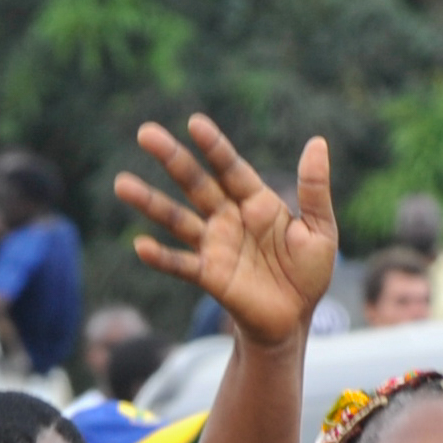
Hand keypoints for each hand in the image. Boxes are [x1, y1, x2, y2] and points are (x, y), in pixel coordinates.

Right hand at [116, 115, 336, 346]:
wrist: (295, 319)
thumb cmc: (308, 273)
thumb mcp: (320, 229)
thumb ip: (314, 189)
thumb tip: (317, 142)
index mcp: (255, 202)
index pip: (230, 167)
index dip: (213, 146)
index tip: (194, 123)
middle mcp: (228, 218)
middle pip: (195, 183)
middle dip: (171, 158)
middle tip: (144, 133)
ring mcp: (214, 246)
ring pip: (177, 219)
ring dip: (150, 202)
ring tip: (121, 184)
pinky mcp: (209, 276)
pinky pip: (181, 264)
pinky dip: (161, 257)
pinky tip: (140, 246)